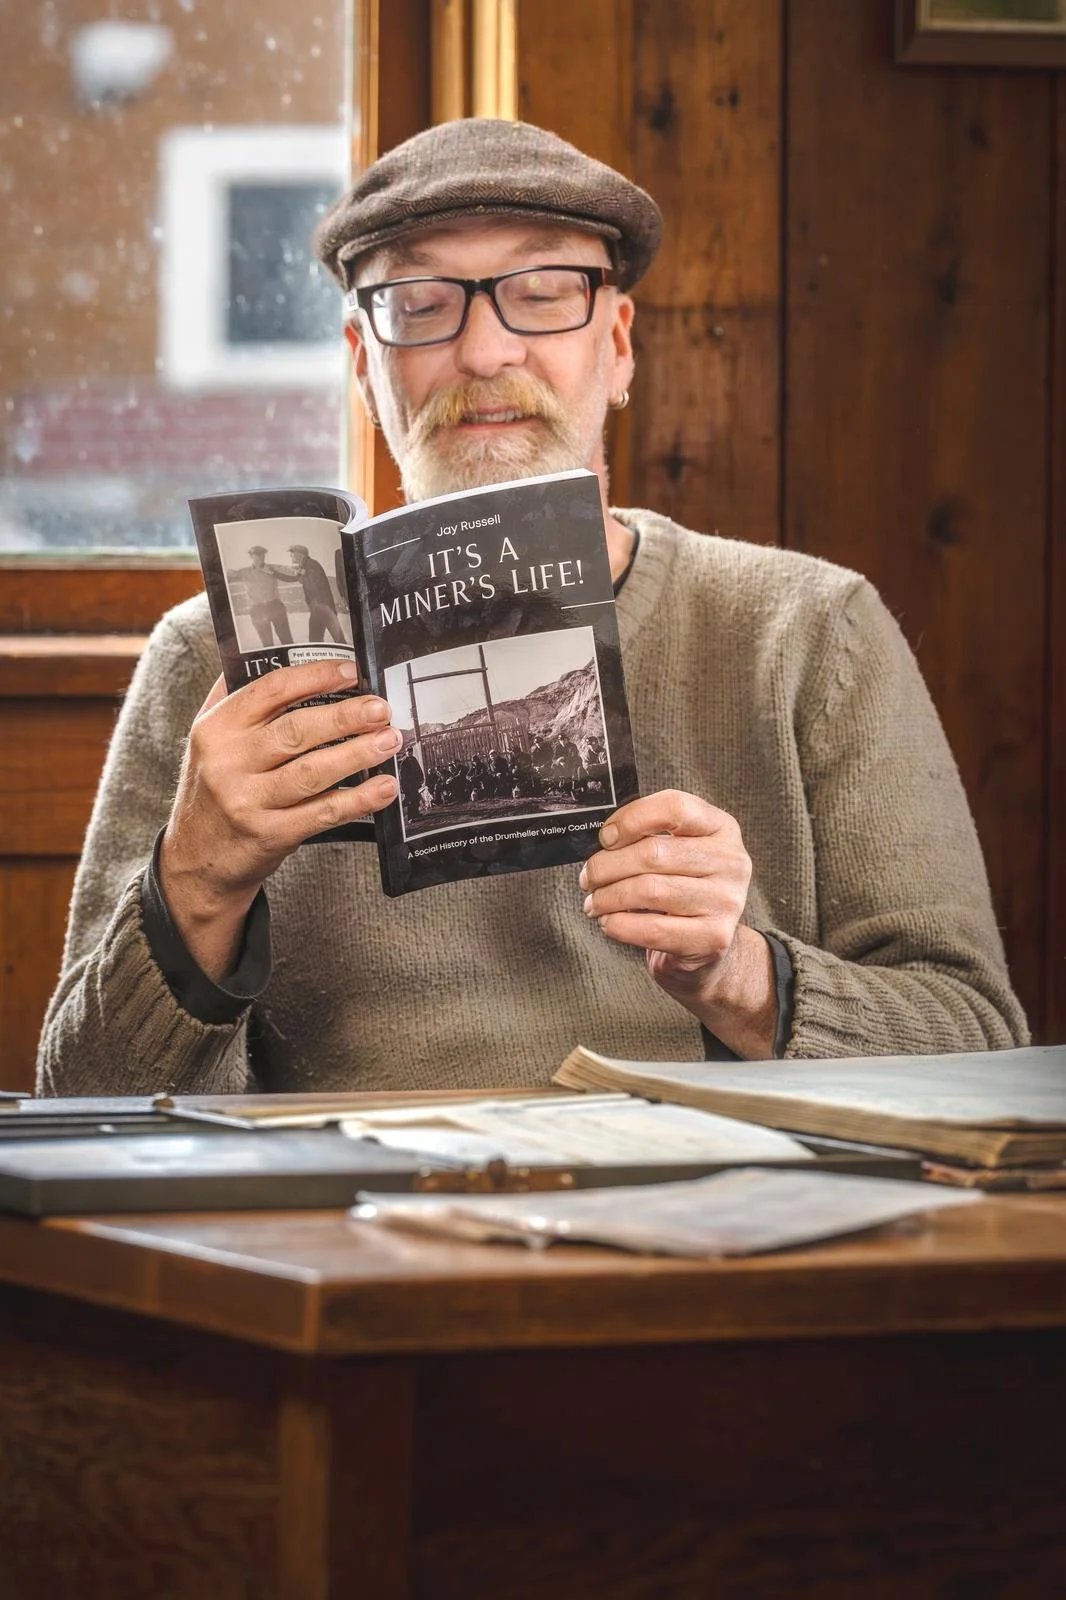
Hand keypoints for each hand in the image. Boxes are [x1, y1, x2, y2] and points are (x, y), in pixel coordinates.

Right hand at [159, 660, 398, 980]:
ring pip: (312, 772)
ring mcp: (246, 801)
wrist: (194, 862)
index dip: (315, 677)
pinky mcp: (268, 835)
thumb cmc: (213, 791)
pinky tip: (383, 788)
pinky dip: (357, 800)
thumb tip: (275, 652)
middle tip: (381, 709)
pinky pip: (321, 813)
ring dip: (357, 754)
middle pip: (296, 730)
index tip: (351, 672)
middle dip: (345, 717)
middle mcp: (227, 763)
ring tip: (390, 741)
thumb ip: (236, 700)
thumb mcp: (210, 742)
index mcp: (215, 729)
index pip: (270, 691)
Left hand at [578, 789, 777, 1057]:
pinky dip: (620, 925)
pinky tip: (610, 922)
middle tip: (589, 877)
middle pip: (654, 852)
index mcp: (721, 829)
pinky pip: (653, 929)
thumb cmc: (683, 891)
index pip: (675, 808)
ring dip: (609, 897)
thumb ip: (649, 836)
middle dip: (608, 866)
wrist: (708, 945)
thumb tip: (605, 839)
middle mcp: (730, 862)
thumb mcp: (678, 852)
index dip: (632, 819)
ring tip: (595, 902)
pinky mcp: (713, 938)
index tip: (606, 837)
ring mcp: (725, 901)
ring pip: (649, 890)